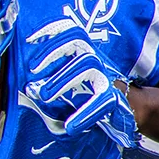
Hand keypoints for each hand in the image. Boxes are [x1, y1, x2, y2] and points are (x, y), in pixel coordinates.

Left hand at [21, 37, 138, 149]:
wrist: (131, 107)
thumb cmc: (91, 92)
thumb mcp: (73, 77)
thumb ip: (55, 75)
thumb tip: (28, 86)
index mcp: (85, 54)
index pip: (71, 34)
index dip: (52, 31)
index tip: (30, 39)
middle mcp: (97, 61)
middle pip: (76, 44)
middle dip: (53, 55)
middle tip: (33, 71)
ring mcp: (106, 77)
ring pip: (87, 67)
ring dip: (64, 79)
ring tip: (44, 95)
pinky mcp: (114, 98)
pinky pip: (100, 102)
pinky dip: (85, 114)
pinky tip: (71, 126)